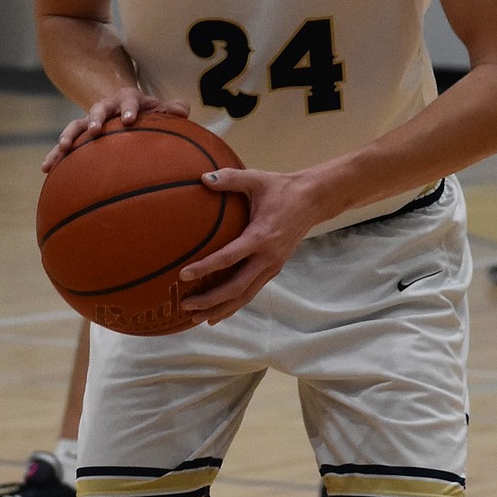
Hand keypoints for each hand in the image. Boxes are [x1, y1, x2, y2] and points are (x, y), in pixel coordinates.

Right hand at [42, 89, 188, 172]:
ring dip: (68, 136)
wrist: (123, 108)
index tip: (130, 119)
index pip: (128, 100)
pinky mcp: (79, 136)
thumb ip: (172, 109)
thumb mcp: (160, 108)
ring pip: (75, 126)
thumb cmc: (147, 112)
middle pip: (97, 109)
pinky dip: (55, 155)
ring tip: (62, 148)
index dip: (129, 108)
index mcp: (126, 99)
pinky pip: (65, 146)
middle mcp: (105, 107)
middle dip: (95, 119)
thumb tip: (184, 110)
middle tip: (94, 130)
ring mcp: (89, 121)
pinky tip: (46, 169)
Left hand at [178, 167, 322, 321]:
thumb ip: (230, 178)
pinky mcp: (273, 269)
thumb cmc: (281, 189)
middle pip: (236, 287)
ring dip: (221, 308)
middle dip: (210, 300)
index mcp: (261, 236)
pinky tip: (218, 312)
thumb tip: (203, 178)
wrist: (313, 200)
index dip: (205, 267)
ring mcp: (272, 266)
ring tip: (197, 319)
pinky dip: (234, 304)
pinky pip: (251, 291)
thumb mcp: (257, 179)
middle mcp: (267, 257)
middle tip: (185, 306)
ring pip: (245, 296)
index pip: (229, 257)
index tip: (183, 275)